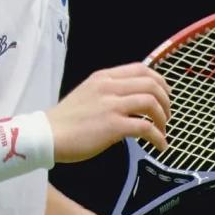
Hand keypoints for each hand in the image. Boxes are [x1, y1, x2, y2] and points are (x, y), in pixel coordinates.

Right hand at [46, 62, 171, 162]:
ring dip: (163, 118)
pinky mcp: (112, 126)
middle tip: (167, 114)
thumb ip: (107, 91)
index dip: (159, 80)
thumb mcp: (87, 93)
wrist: (47, 135)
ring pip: (151, 102)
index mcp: (103, 77)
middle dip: (165, 100)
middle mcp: (109, 87)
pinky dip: (158, 137)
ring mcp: (111, 105)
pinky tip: (159, 145)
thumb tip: (130, 99)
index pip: (140, 69)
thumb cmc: (65, 119)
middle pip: (151, 84)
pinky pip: (145, 127)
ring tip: (162, 130)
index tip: (165, 94)